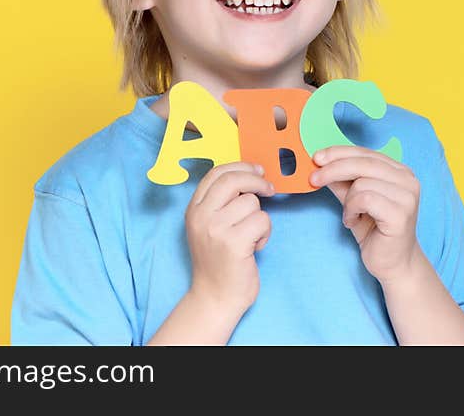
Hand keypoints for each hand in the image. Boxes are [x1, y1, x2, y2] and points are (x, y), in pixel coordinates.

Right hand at [185, 162, 275, 312]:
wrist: (215, 297)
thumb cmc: (219, 261)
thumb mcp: (209, 226)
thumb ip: (221, 202)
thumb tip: (250, 173)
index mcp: (194, 209)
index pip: (216, 173)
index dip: (240, 166)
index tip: (257, 170)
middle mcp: (201, 216)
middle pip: (234, 179)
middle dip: (256, 180)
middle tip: (269, 189)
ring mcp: (216, 229)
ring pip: (252, 202)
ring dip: (260, 217)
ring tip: (251, 235)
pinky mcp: (234, 243)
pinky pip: (262, 220)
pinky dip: (265, 233)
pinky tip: (255, 246)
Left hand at [310, 145, 421, 284]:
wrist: (392, 263)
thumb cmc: (374, 230)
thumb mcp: (353, 200)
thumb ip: (342, 181)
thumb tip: (321, 163)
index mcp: (399, 171)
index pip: (366, 152)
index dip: (339, 152)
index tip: (317, 157)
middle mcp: (408, 180)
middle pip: (363, 163)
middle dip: (333, 169)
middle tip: (314, 179)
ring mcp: (407, 197)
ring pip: (362, 183)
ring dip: (347, 200)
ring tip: (350, 215)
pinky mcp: (401, 214)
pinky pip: (365, 200)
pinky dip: (352, 210)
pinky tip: (353, 221)